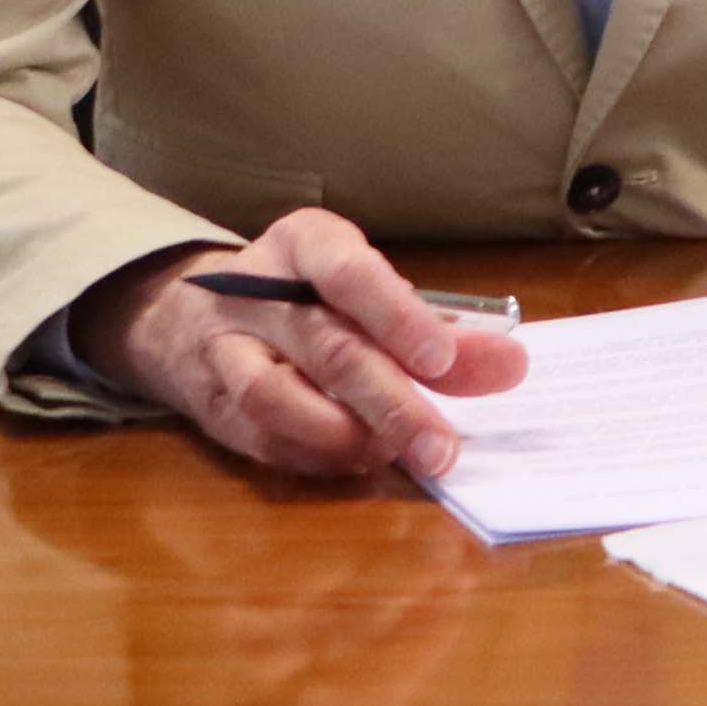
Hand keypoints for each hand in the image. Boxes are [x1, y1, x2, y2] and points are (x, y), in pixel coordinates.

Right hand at [71, 207, 528, 482]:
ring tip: (397, 453)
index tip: (442, 361)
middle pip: (326, 348)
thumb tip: (508, 366)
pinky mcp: (208, 404)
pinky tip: (358, 461)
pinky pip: (258, 437)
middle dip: (392, 403)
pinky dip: (313, 456)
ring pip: (274, 396)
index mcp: (305, 243)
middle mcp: (255, 293)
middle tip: (442, 446)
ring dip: (345, 435)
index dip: (397, 317)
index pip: (348, 273)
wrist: (198, 315)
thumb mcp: (374, 290)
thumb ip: (442, 329)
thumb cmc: (313, 297)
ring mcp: (223, 349)